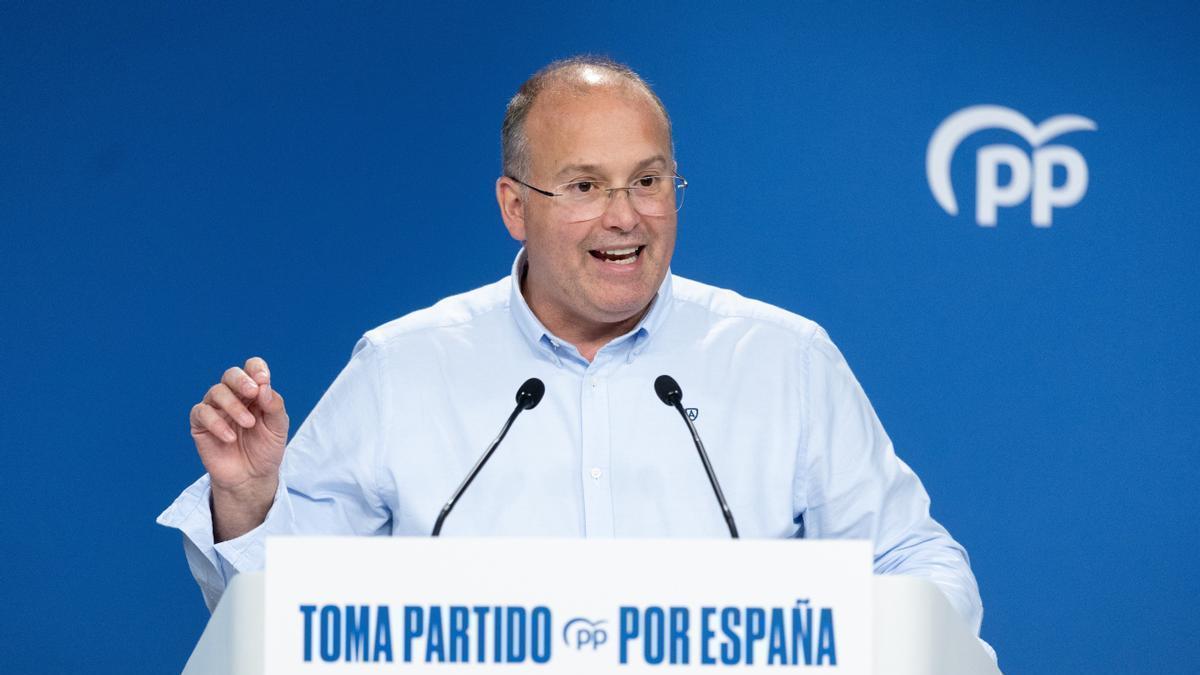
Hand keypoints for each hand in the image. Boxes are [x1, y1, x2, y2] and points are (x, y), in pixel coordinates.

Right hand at [189, 356, 288, 539]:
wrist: (252, 477)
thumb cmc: (266, 449)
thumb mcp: (278, 427)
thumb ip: (274, 405)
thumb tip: (264, 387)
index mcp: (254, 392)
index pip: (251, 368)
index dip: (256, 369)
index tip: (264, 380)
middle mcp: (233, 396)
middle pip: (230, 374)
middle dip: (242, 380)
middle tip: (253, 392)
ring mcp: (215, 409)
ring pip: (216, 391)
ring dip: (233, 405)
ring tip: (248, 424)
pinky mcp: (201, 424)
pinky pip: (202, 413)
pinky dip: (216, 423)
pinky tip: (230, 438)